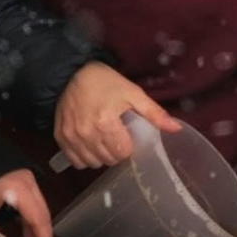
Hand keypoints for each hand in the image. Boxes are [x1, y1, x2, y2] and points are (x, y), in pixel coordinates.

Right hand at [54, 61, 181, 167]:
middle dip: (116, 151)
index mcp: (106, 123)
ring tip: (103, 139)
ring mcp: (71, 138)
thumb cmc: (104, 82)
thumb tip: (176, 129)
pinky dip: (84, 156)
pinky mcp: (60, 139)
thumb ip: (154, 113)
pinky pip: (76, 161)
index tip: (127, 134)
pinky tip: (89, 143)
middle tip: (117, 135)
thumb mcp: (132, 92)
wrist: (71, 73)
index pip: (123, 152)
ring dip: (101, 156)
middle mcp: (87, 134)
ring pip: (93, 163)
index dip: (129, 145)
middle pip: (109, 159)